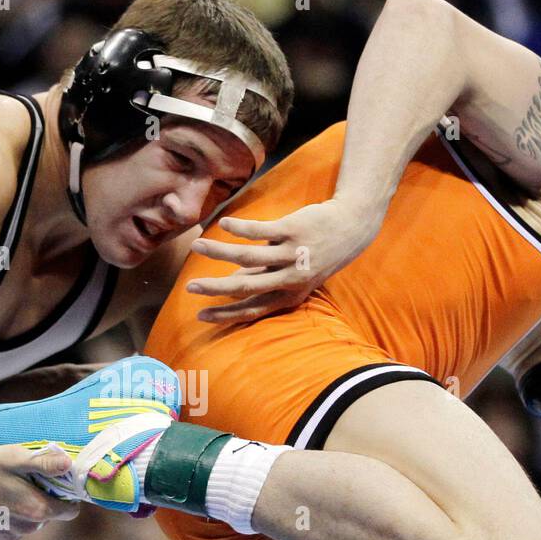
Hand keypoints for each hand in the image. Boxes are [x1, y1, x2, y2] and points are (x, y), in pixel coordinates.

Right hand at [0, 443, 80, 539]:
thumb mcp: (14, 457)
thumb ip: (44, 463)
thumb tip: (69, 465)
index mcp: (36, 510)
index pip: (70, 510)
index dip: (68, 495)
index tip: (58, 482)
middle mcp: (27, 528)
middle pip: (51, 515)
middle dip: (46, 499)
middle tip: (29, 480)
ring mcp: (10, 535)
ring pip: (33, 523)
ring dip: (28, 508)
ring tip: (9, 488)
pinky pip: (15, 528)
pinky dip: (13, 516)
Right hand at [186, 199, 383, 324]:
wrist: (350, 227)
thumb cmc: (317, 254)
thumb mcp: (294, 275)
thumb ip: (264, 279)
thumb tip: (230, 286)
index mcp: (290, 295)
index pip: (252, 309)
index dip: (225, 314)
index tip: (200, 315)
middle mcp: (291, 279)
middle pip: (247, 287)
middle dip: (215, 288)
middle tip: (190, 288)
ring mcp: (292, 255)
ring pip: (248, 257)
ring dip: (219, 252)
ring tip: (196, 245)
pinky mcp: (292, 231)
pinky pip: (260, 231)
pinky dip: (239, 228)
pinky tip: (223, 224)